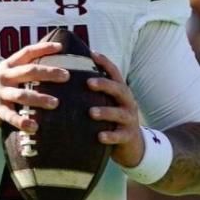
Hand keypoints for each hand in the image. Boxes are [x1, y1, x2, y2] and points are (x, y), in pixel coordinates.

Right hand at [0, 40, 67, 135]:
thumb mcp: (5, 75)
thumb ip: (22, 71)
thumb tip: (51, 69)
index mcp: (8, 66)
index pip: (27, 52)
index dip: (43, 48)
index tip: (61, 47)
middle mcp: (4, 77)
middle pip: (29, 71)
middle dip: (49, 73)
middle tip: (66, 76)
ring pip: (22, 94)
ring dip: (39, 98)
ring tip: (55, 103)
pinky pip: (11, 116)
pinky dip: (23, 121)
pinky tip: (34, 127)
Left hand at [86, 51, 145, 168]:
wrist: (132, 146)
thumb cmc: (112, 120)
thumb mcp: (108, 103)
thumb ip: (94, 92)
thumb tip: (68, 75)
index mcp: (121, 92)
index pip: (114, 73)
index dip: (105, 62)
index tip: (92, 53)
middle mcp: (128, 102)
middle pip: (119, 89)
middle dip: (105, 85)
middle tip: (88, 82)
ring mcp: (129, 119)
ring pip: (119, 113)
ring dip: (106, 112)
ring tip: (91, 113)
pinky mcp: (128, 136)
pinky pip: (119, 136)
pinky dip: (110, 136)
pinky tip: (99, 137)